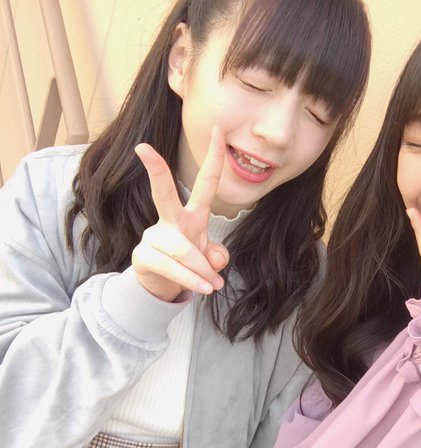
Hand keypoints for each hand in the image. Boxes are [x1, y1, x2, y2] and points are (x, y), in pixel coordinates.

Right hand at [131, 126, 229, 301]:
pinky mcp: (144, 256)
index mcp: (192, 214)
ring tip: (214, 286)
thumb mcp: (209, 257)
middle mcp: (171, 220)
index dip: (214, 157)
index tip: (219, 129)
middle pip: (163, 192)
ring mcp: (155, 236)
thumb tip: (217, 259)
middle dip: (156, 170)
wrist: (162, 284)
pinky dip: (192, 280)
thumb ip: (217, 255)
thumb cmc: (189, 262)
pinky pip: (172, 268)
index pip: (205, 182)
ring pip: (182, 249)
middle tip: (143, 148)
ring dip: (201, 270)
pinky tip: (205, 289)